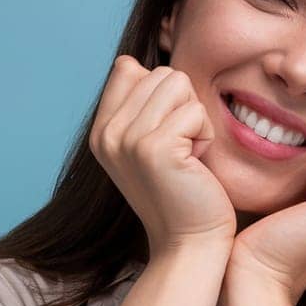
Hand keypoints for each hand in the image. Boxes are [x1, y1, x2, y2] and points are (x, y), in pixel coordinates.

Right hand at [89, 55, 236, 258]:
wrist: (188, 243)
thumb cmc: (181, 193)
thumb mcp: (148, 145)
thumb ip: (139, 104)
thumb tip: (131, 62)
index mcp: (101, 131)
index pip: (129, 68)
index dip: (161, 96)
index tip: (165, 138)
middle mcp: (107, 134)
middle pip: (159, 73)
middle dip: (182, 107)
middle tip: (181, 151)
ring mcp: (126, 140)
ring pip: (177, 84)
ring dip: (194, 118)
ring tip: (187, 155)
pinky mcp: (154, 148)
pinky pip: (194, 111)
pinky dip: (204, 136)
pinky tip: (194, 166)